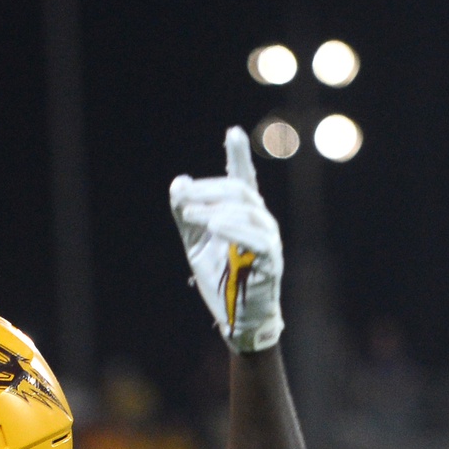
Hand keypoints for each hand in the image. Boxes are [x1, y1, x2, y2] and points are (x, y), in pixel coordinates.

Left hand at [169, 127, 283, 352]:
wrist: (234, 317)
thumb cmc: (219, 277)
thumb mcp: (195, 242)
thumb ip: (186, 214)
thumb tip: (177, 185)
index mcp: (243, 214)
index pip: (242, 178)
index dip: (238, 156)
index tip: (232, 132)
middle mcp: (260, 220)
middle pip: (238, 191)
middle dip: (207, 189)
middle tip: (181, 196)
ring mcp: (269, 238)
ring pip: (247, 211)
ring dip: (214, 209)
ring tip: (190, 214)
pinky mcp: (271, 260)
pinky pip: (257, 238)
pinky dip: (234, 229)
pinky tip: (214, 226)